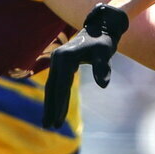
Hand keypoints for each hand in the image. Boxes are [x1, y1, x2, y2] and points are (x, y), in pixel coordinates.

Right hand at [42, 4, 128, 128]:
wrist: (101, 27)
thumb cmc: (104, 41)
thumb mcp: (105, 53)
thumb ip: (103, 68)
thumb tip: (103, 85)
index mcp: (65, 58)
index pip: (61, 86)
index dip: (59, 104)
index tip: (57, 121)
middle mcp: (58, 59)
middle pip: (52, 88)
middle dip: (51, 108)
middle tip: (50, 127)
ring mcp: (57, 61)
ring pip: (52, 87)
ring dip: (51, 104)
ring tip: (50, 123)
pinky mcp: (61, 63)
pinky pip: (56, 83)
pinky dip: (56, 96)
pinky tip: (57, 109)